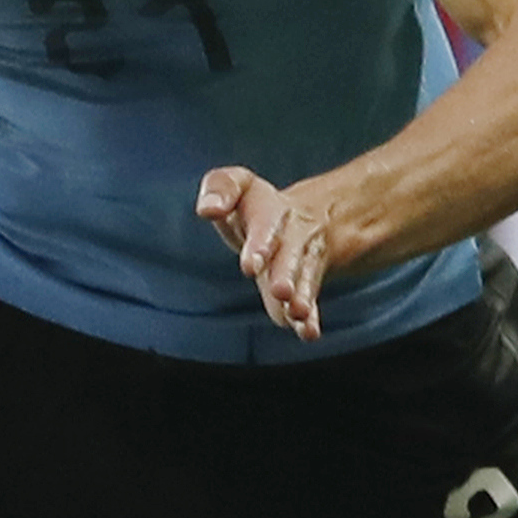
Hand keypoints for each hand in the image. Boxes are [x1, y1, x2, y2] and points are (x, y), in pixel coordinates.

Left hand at [196, 166, 334, 340]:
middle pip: (290, 256)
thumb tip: (208, 209)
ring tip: (298, 312)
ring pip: (305, 279)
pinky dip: (309, 319)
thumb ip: (220, 187)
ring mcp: (301, 264)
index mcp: (272, 213)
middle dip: (285, 273)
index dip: (260, 244)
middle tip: (280, 291)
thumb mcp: (239, 184)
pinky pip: (310, 300)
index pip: (267, 226)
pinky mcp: (304, 287)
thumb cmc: (255, 205)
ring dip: (302, 296)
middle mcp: (292, 238)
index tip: (250, 266)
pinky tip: (308, 333)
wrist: (303, 218)